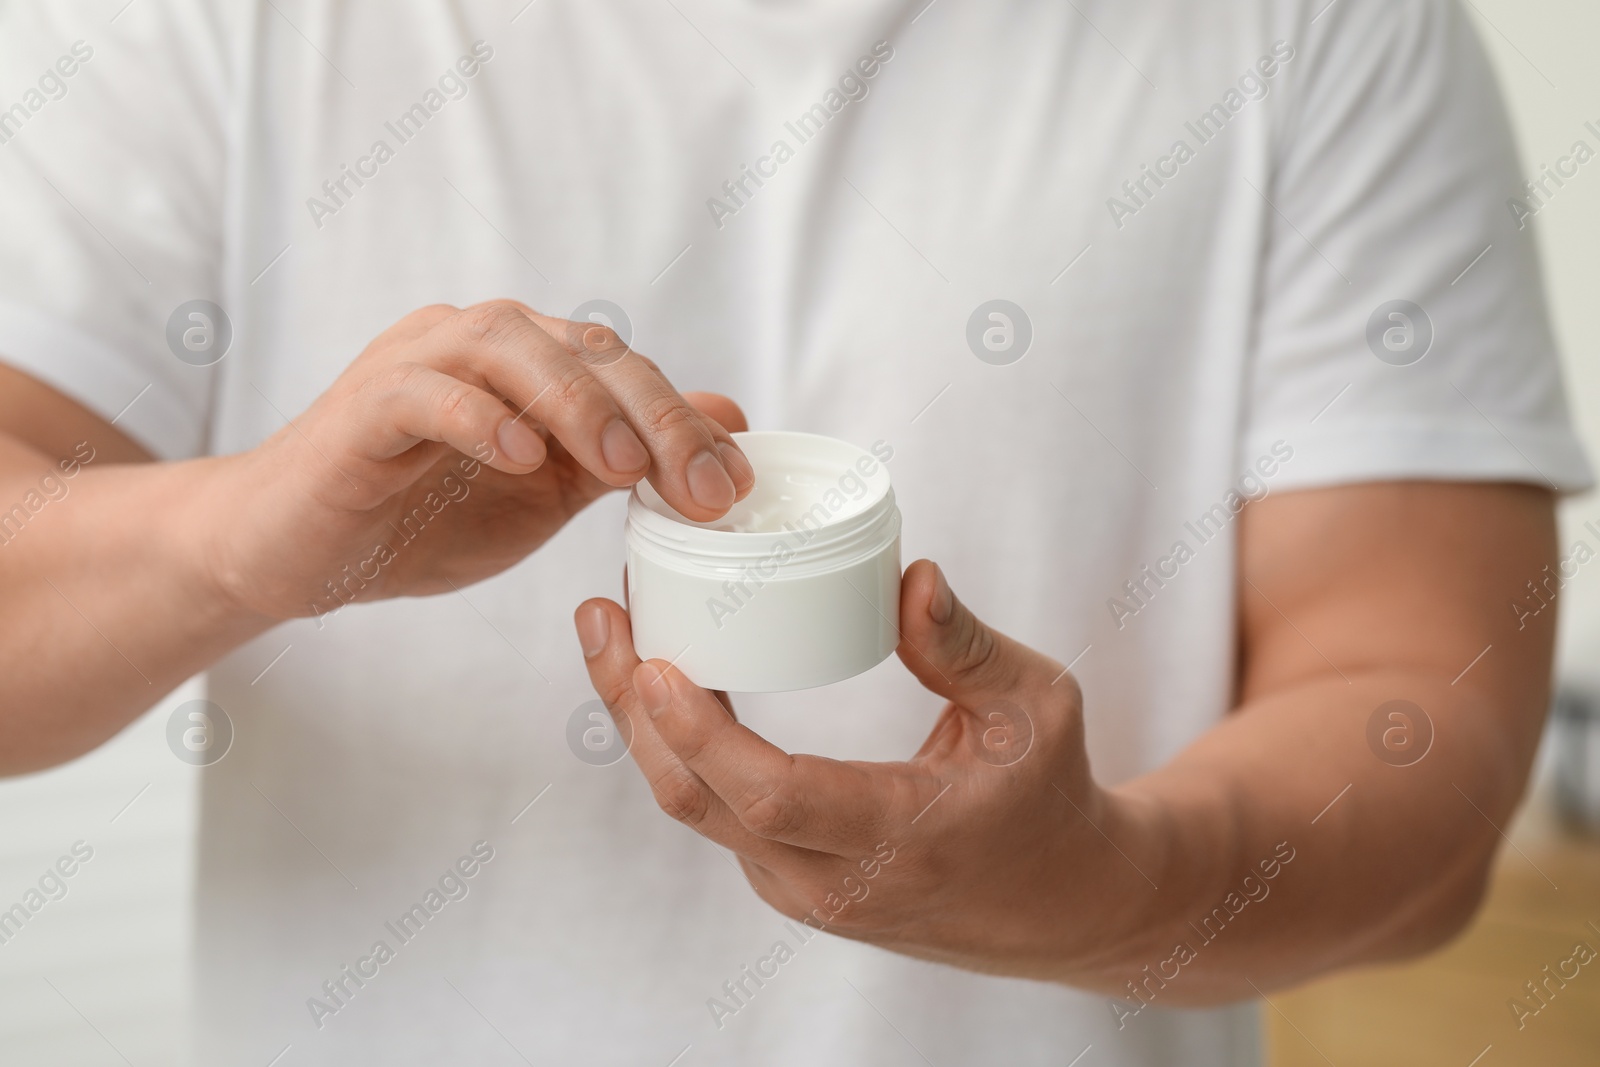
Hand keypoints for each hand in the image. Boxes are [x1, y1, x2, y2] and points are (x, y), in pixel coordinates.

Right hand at [197, 301, 753, 618]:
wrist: (294, 552)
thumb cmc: (418, 519)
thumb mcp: (546, 494)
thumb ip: (626, 457)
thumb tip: (728, 422)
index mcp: (525, 362)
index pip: (623, 368)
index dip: (685, 421)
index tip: (734, 487)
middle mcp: (474, 344)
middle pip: (580, 347)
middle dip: (651, 414)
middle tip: (699, 488)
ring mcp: (414, 365)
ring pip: (507, 345)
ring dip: (575, 403)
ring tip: (621, 468)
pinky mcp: (361, 408)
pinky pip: (422, 391)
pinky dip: (478, 418)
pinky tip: (523, 458)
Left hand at [574, 559, 1165, 981]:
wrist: (1055, 902)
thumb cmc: (1048, 794)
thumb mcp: (1037, 709)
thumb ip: (967, 646)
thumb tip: (908, 576)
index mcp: (899, 838)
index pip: (771, 797)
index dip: (700, 734)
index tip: (653, 661)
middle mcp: (834, 880)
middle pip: (700, 802)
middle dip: (634, 707)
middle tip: (601, 617)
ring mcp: (802, 889)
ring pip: (695, 810)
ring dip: (643, 723)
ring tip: (615, 632)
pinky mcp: (788, 881)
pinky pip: (713, 814)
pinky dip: (675, 746)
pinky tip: (658, 681)